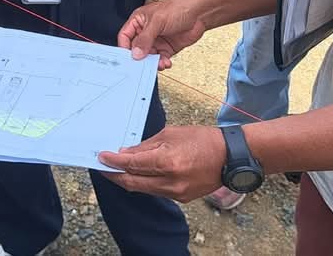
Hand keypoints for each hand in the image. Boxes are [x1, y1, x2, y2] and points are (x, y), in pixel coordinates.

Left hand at [99, 125, 226, 201]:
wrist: (230, 157)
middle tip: (104, 167)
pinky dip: (145, 183)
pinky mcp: (181, 198)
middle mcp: (170, 181)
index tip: (102, 157)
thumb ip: (146, 146)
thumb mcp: (171, 134)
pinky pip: (156, 191)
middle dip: (115, 175)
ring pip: (143, 189)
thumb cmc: (202, 140)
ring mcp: (176, 192)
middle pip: (132, 183)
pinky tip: (139, 174)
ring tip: (118, 169)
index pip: (132, 164)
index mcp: (167, 162)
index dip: (114, 162)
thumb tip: (126, 153)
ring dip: (129, 179)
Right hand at [117, 0, 205, 69]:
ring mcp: (156, 41)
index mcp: (139, 21)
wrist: (199, 14)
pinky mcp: (166, 49)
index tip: (127, 58)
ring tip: (158, 64)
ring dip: (152, 62)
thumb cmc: (178, 9)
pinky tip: (166, 62)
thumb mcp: (157, 22)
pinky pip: (159, 59)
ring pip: (147, 57)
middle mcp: (145, 32)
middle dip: (139, 58)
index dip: (124, 47)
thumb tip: (135, 53)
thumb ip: (145, 38)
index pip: (125, 36)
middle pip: (136, 49)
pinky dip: (161, 63)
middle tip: (141, 66)